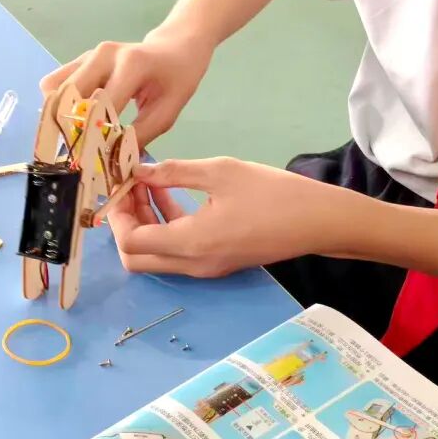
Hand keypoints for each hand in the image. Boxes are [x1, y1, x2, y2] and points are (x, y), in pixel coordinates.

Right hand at [39, 31, 213, 148]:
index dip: (94, 136)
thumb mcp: (167, 112)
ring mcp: (88, 54)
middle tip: (79, 152)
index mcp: (131, 65)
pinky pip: (55, 83)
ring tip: (75, 135)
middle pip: (69, 95)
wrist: (172, 48)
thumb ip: (139, 138)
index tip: (92, 163)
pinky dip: (60, 104)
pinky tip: (76, 119)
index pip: (101, 106)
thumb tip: (113, 166)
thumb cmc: (175, 80)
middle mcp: (103, 55)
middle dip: (69, 127)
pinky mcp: (80, 59)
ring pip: (54, 87)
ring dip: (59, 114)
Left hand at [108, 158, 355, 276]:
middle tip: (129, 188)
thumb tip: (138, 170)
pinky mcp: (216, 262)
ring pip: (155, 256)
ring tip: (146, 183)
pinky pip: (176, 251)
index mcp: (191, 243)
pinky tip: (169, 193)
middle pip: (136, 259)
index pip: (131, 243)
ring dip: (144, 222)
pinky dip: (165, 226)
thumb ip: (174, 172)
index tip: (121, 185)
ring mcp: (205, 268)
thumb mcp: (221, 171)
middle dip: (125, 223)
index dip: (117, 215)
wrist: (319, 222)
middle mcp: (193, 264)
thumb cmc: (273, 193)